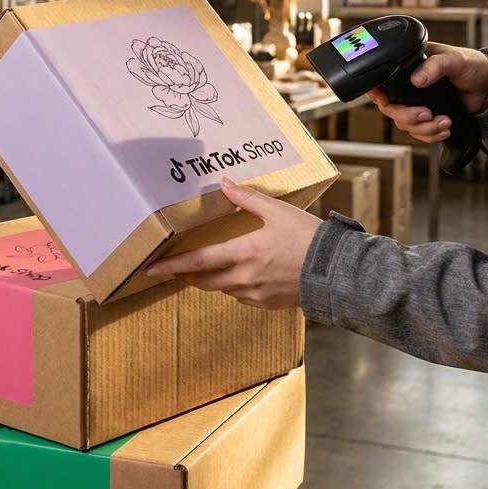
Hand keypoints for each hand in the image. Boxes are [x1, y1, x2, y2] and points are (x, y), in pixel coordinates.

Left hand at [144, 177, 320, 308]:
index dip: (171, 265)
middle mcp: (245, 277)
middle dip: (186, 273)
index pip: (198, 261)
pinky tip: (242, 275)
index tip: (150, 268)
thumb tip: (224, 184)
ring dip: (212, 278)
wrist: (337, 272)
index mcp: (245, 252)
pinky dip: (235, 285)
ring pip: (222, 288)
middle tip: (175, 266)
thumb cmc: (309, 239)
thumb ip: (248, 199)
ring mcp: (255, 294)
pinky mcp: (267, 303)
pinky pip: (241, 296)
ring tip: (210, 266)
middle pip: (204, 280)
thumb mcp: (279, 211)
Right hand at [366, 42, 487, 143]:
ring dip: (424, 128)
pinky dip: (431, 135)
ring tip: (444, 122)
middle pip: (392, 109)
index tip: (385, 101)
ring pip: (405, 124)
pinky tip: (444, 129)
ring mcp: (419, 103)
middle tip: (426, 114)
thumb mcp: (454, 59)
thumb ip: (435, 66)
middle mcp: (410, 86)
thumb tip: (417, 80)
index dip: (377, 93)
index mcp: (411, 67)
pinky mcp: (430, 118)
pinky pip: (420, 133)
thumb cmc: (473, 65)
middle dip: (408, 117)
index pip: (384, 81)